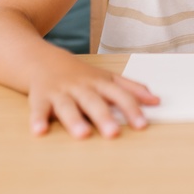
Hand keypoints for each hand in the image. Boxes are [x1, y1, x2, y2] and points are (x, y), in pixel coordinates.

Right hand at [28, 57, 158, 138]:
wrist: (41, 59)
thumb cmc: (79, 74)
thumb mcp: (107, 77)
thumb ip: (131, 89)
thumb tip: (156, 100)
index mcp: (100, 83)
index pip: (119, 96)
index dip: (132, 110)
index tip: (142, 125)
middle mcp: (81, 87)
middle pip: (94, 102)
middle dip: (104, 117)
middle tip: (114, 133)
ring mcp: (60, 92)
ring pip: (68, 106)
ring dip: (75, 120)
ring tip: (83, 134)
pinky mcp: (40, 98)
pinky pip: (38, 109)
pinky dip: (37, 120)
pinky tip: (39, 131)